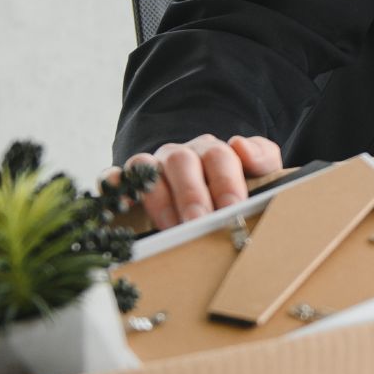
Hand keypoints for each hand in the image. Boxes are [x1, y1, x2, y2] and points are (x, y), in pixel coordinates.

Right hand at [104, 134, 283, 229]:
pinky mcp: (124, 181)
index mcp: (211, 152)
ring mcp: (150, 167)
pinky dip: (114, 187)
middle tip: (199, 221)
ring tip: (170, 226)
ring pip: (145, 168)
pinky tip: (122, 205)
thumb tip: (241, 147)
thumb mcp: (254, 172)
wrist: (195, 185)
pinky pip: (112, 177)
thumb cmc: (226, 187)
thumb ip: (261, 157)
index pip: (219, 157)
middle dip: (191, 194)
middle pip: (182, 162)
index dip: (226, 182)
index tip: (234, 207)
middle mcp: (179, 156)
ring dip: (158, 198)